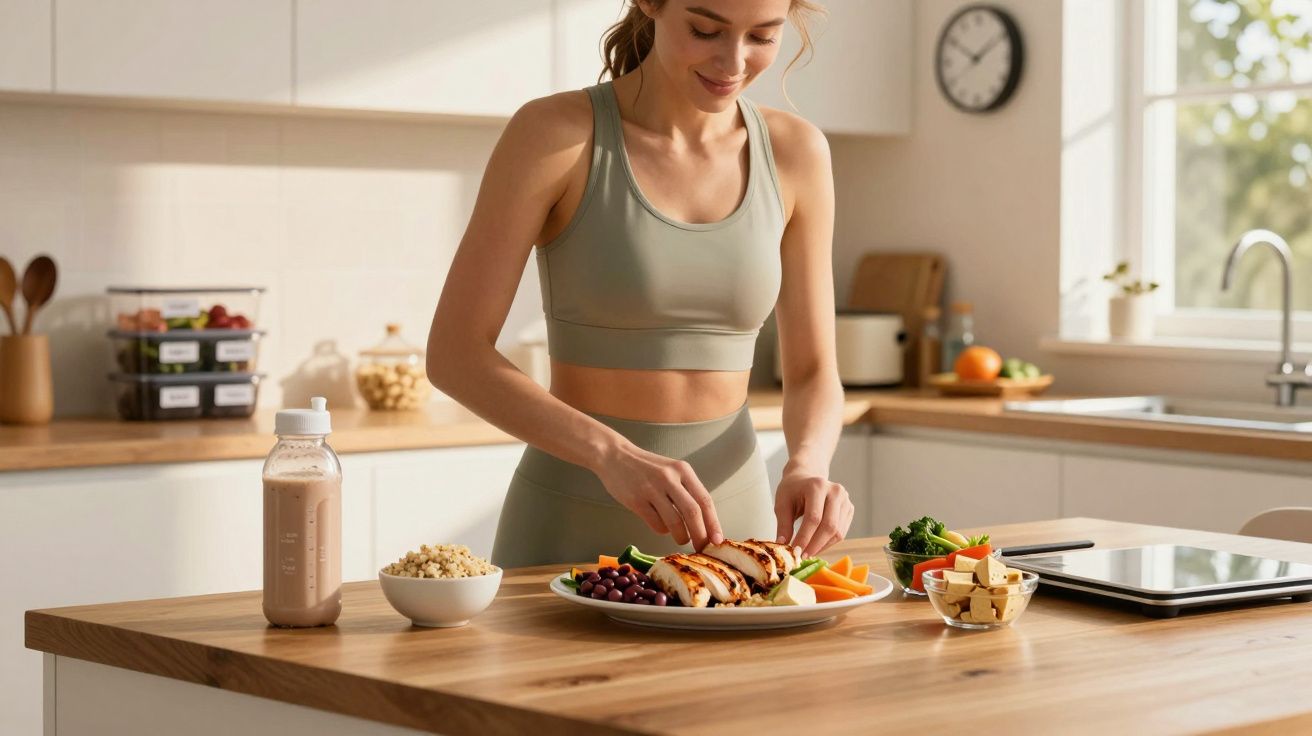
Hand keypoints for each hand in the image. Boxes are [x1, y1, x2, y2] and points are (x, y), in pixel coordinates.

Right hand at [592, 441, 723, 549]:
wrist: (614, 456)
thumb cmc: (647, 468)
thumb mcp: (671, 471)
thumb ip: (686, 491)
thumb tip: (705, 522)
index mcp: (683, 470)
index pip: (705, 500)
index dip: (713, 523)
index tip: (718, 540)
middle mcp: (669, 478)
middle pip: (693, 513)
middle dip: (700, 535)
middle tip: (701, 548)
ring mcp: (652, 489)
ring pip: (675, 522)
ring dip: (681, 536)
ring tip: (681, 539)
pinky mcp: (636, 500)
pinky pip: (656, 524)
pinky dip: (663, 531)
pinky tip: (661, 527)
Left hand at [773, 471, 852, 557]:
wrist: (806, 478)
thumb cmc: (792, 490)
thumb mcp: (782, 504)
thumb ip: (783, 524)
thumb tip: (783, 545)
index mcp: (817, 485)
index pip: (813, 517)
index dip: (804, 537)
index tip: (795, 552)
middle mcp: (835, 491)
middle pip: (829, 525)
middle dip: (815, 545)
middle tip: (802, 557)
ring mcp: (845, 499)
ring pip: (838, 532)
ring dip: (822, 546)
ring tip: (808, 553)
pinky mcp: (849, 508)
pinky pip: (841, 532)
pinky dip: (828, 542)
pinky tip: (816, 546)